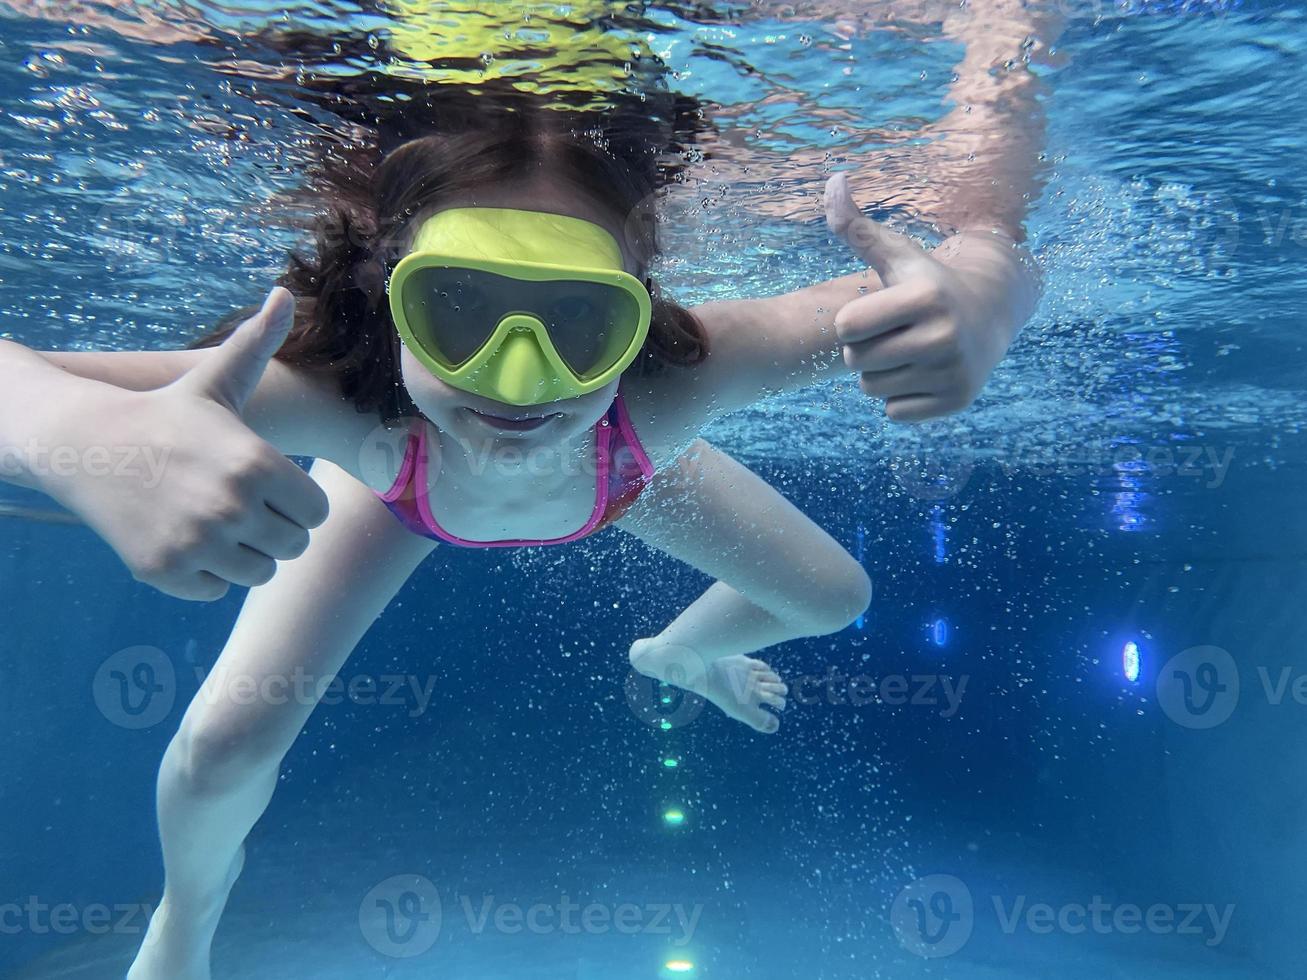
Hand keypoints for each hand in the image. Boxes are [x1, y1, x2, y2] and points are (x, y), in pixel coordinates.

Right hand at [44, 288, 329, 599]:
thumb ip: (258, 345)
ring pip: (261, 574)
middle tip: (240, 504)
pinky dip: (207, 573)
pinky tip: (185, 537)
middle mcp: (231, 507)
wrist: (87, 445)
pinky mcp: (168, 572)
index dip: (297, 501)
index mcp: (257, 464)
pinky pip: (219, 589)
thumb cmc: (167, 415)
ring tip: (216, 521)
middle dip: (274, 528)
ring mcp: (198, 543)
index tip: (268, 485)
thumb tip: (283, 294)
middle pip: (294, 546)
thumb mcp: (215, 380)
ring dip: (245, 554)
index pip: (317, 512)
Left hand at [824, 173, 1037, 422]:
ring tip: (907, 351)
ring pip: (872, 389)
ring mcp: (953, 372)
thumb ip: (856, 226)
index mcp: (924, 297)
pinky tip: (922, 373)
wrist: (991, 313)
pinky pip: (894, 412)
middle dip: (864, 349)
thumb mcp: (896, 253)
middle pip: (856, 361)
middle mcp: (944, 336)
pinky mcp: (957, 401)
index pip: (845, 327)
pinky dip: (900, 398)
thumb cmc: (927, 281)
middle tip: (893, 333)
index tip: (875, 312)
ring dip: (880, 374)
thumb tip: (832, 179)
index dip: (851, 321)